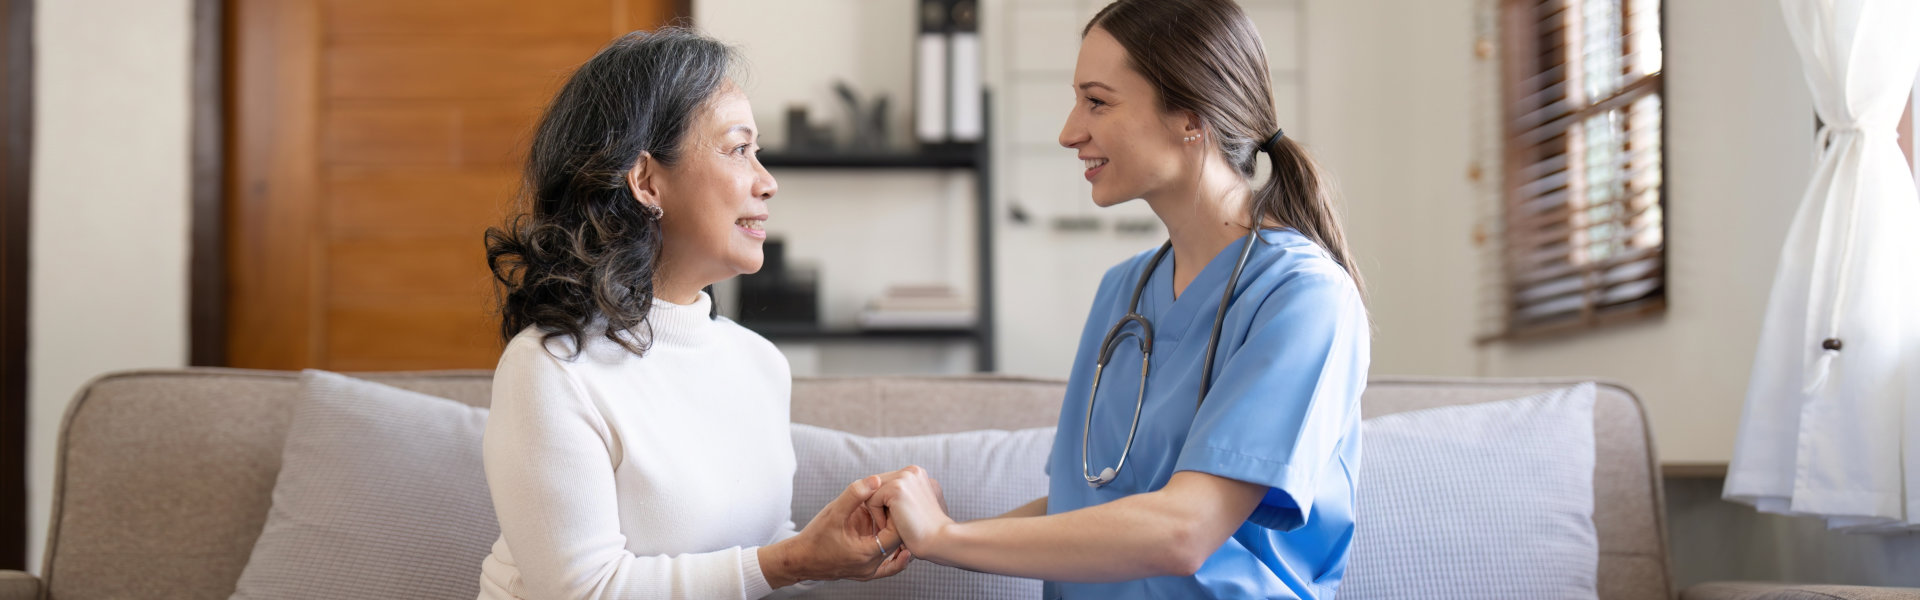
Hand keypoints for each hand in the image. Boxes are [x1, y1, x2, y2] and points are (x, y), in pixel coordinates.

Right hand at [761, 476, 912, 586]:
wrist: (799, 560)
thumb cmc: (814, 538)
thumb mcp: (834, 513)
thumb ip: (854, 495)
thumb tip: (876, 480)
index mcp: (866, 554)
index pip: (897, 534)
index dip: (898, 515)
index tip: (895, 501)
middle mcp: (870, 567)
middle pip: (899, 544)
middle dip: (900, 524)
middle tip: (902, 506)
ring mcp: (869, 572)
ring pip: (895, 554)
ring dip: (897, 536)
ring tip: (901, 519)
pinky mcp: (866, 572)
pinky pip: (888, 566)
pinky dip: (896, 555)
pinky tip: (902, 546)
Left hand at [866, 466, 953, 557]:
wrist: (940, 541)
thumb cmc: (927, 530)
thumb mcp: (915, 505)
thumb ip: (903, 495)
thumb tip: (879, 492)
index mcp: (917, 474)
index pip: (885, 482)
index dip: (884, 503)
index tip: (900, 518)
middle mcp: (912, 471)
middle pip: (876, 484)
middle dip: (879, 505)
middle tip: (896, 523)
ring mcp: (905, 477)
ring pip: (871, 492)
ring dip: (878, 512)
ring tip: (896, 524)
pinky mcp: (897, 488)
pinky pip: (871, 500)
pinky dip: (877, 517)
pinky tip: (894, 525)